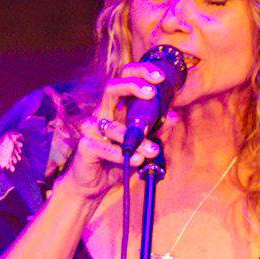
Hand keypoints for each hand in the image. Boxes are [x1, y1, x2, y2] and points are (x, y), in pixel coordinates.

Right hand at [57, 61, 182, 204]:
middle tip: (151, 92)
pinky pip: (100, 147)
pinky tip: (134, 159)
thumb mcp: (143, 143)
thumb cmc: (118, 160)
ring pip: (110, 125)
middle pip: (111, 88)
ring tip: (152, 150)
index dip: (141, 73)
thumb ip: (157, 130)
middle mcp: (103, 114)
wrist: (95, 185)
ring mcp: (91, 130)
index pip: (125, 79)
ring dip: (133, 137)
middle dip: (132, 86)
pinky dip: (117, 153)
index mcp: (117, 108)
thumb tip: (175, 115)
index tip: (160, 78)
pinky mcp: (84, 148)